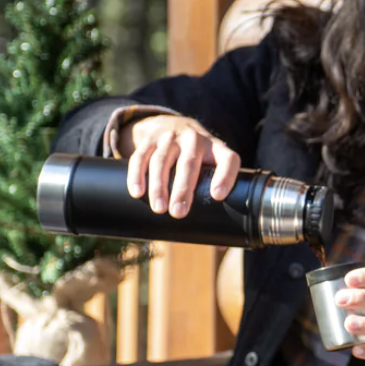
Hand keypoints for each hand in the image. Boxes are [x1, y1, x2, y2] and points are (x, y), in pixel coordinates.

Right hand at [122, 114, 240, 218]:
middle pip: (189, 163)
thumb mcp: (210, 165)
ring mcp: (170, 138)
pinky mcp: (149, 140)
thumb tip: (221, 241)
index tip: (217, 196)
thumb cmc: (197, 157)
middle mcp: (195, 140)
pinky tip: (137, 192)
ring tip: (159, 208)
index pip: (228, 159)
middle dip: (183, 189)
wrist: (172, 124)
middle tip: (179, 213)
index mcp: (216, 148)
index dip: (225, 176)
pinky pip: (140, 157)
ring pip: (162, 160)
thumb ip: (214, 195)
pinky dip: (136, 175)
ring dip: (159, 186)